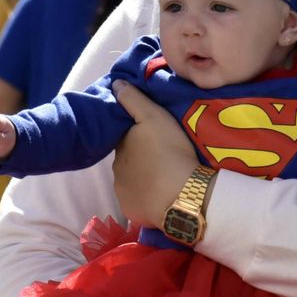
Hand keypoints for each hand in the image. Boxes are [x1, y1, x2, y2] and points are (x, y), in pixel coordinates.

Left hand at [113, 81, 199, 227]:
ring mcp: (122, 193)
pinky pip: (138, 203)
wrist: (182, 194)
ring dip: (143, 180)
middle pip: (128, 161)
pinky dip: (147, 199)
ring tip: (165, 178)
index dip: (137, 137)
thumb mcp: (155, 117)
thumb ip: (134, 100)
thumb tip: (114, 85)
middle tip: (163, 159)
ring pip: (132, 182)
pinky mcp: (132, 211)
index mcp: (121, 147)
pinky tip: (162, 196)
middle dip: (139, 160)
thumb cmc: (169, 152)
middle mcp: (116, 170)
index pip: (124, 139)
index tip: (153, 138)